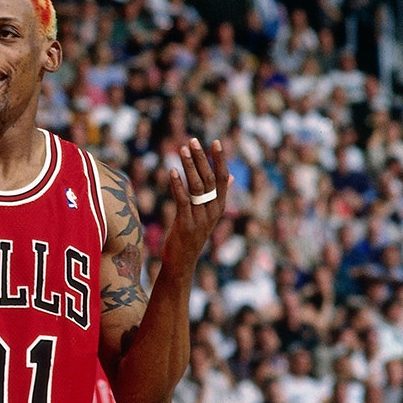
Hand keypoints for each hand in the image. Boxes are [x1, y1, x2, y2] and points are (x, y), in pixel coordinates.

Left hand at [163, 138, 230, 267]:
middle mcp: (212, 211)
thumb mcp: (208, 215)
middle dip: (201, 158)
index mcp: (218, 206)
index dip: (220, 160)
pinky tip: (172, 171)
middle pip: (209, 179)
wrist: (182, 262)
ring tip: (181, 150)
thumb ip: (219, 195)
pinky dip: (177, 184)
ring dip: (189, 166)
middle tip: (193, 140)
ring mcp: (199, 217)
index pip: (223, 178)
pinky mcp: (185, 224)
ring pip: (196, 187)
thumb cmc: (193, 235)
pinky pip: (182, 200)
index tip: (216, 142)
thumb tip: (231, 177)